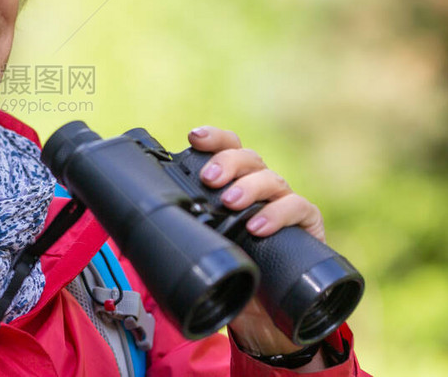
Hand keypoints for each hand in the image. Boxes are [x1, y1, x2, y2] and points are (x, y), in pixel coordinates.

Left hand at [188, 126, 326, 369]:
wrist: (264, 311)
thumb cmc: (230, 269)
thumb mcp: (204, 247)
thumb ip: (183, 234)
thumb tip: (140, 233)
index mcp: (235, 182)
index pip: (227, 148)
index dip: (213, 138)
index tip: (195, 137)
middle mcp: (260, 187)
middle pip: (248, 157)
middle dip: (227, 162)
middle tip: (209, 178)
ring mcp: (284, 202)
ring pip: (271, 179)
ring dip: (249, 187)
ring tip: (230, 202)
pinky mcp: (306, 224)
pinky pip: (298, 208)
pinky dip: (278, 213)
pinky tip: (258, 226)